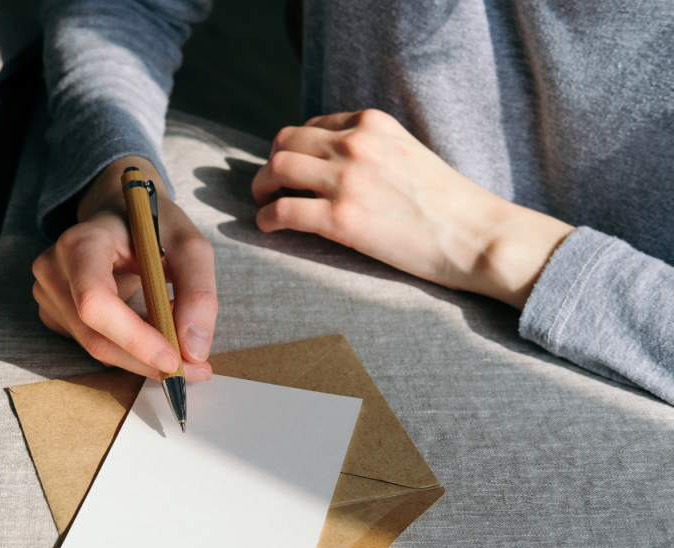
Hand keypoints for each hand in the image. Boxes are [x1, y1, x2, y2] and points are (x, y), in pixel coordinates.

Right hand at [33, 156, 216, 380]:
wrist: (119, 212)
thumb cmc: (153, 224)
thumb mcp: (189, 245)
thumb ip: (198, 292)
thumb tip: (195, 350)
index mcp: (81, 243)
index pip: (96, 302)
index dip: (134, 338)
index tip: (175, 358)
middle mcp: (54, 269)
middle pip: (96, 337)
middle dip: (147, 360)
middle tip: (195, 368)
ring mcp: (48, 293)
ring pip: (97, 347)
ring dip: (142, 355)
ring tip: (178, 337)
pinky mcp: (54, 312)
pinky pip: (93, 344)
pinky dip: (128, 349)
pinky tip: (150, 329)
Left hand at [252, 110, 573, 308]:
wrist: (476, 235)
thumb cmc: (447, 204)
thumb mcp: (407, 153)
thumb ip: (371, 150)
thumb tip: (334, 164)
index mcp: (371, 123)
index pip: (312, 125)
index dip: (294, 147)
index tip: (292, 167)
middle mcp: (354, 144)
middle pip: (285, 142)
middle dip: (270, 164)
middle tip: (268, 185)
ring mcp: (346, 180)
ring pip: (277, 170)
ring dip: (261, 187)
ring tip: (263, 203)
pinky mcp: (341, 219)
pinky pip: (282, 211)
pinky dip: (266, 218)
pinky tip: (268, 227)